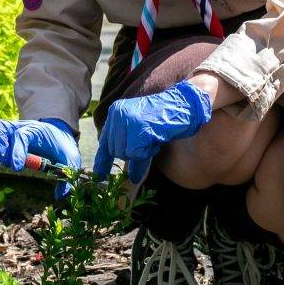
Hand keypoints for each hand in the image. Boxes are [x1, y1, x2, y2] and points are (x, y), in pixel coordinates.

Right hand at [0, 117, 81, 200]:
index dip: (16, 150)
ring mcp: (10, 128)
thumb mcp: (71, 160)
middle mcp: (21, 126)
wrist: (57, 133)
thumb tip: (60, 196)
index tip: (16, 168)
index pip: (22, 134)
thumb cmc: (62, 148)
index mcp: (38, 130)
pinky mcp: (2, 134)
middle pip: (1, 126)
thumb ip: (68, 175)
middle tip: (4, 165)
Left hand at [93, 79, 212, 185]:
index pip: (105, 142)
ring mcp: (126, 119)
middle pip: (115, 151)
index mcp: (116, 112)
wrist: (183, 106)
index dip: (103, 161)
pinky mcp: (137, 127)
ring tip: (152, 139)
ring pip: (124, 153)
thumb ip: (133, 152)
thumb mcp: (144, 135)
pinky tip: (155, 140)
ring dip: (140, 153)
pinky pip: (136, 153)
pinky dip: (147, 152)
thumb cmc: (165, 120)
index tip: (100, 176)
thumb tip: (131, 178)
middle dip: (132, 154)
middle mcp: (117, 114)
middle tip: (148, 143)